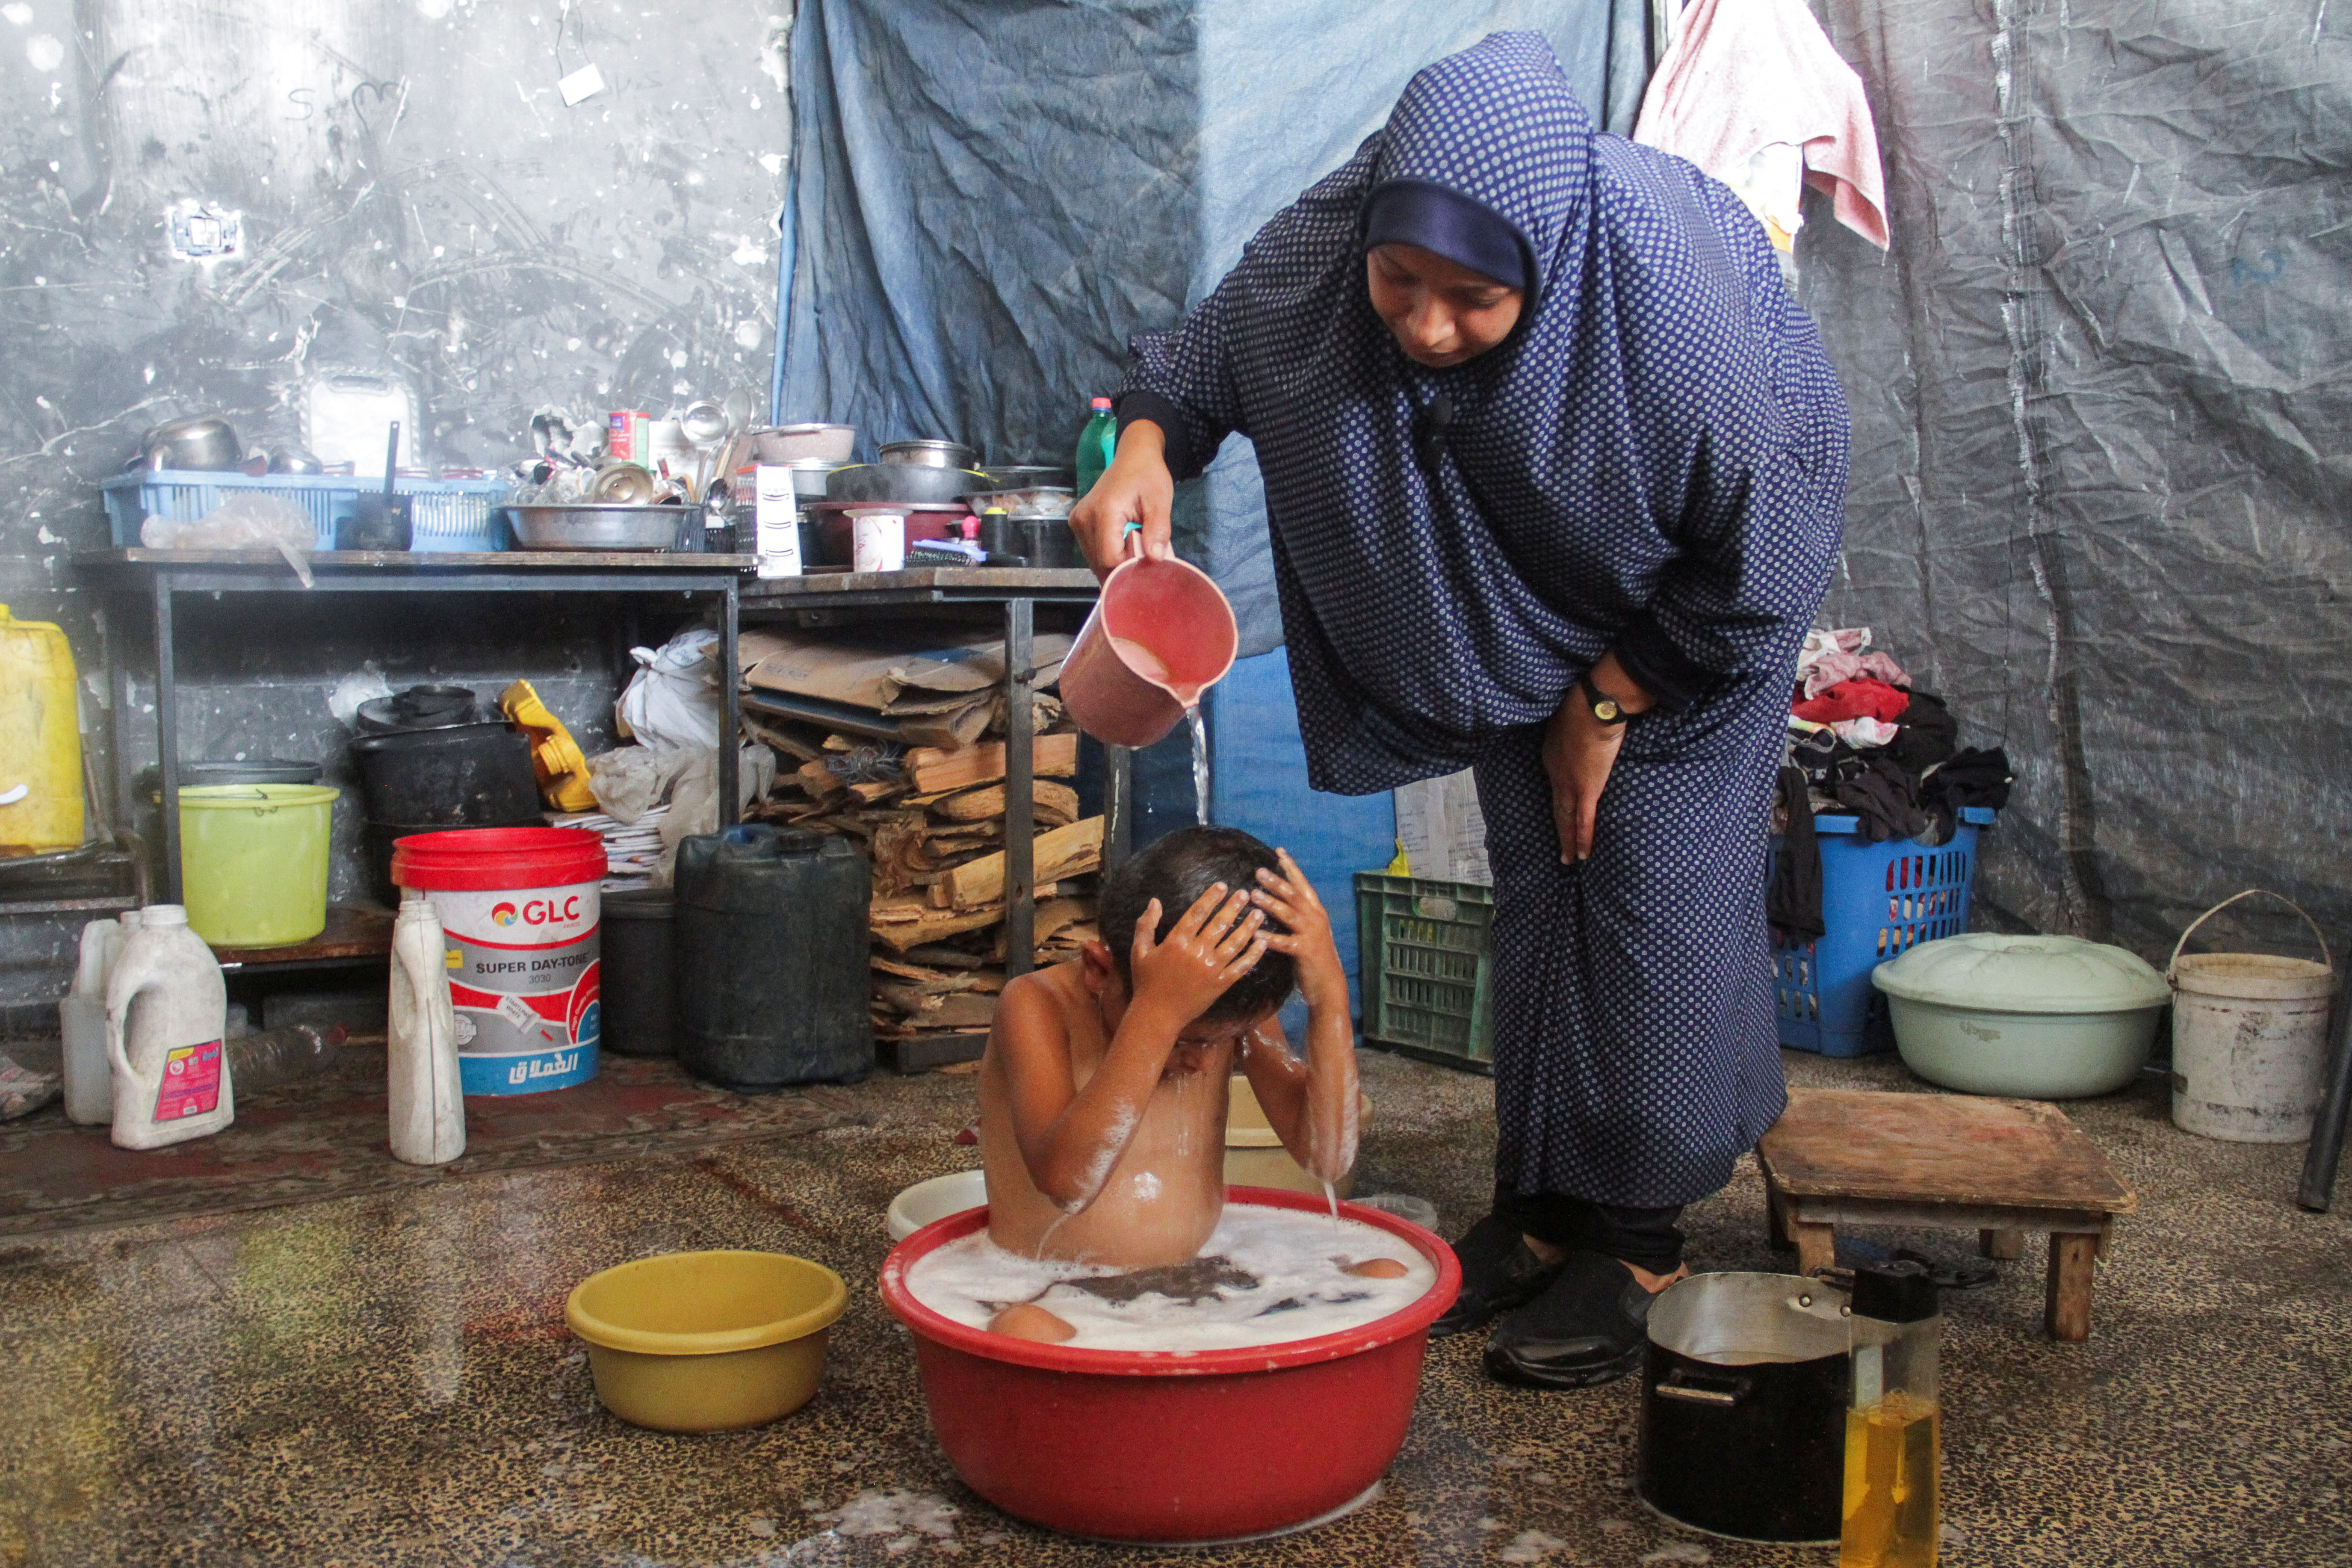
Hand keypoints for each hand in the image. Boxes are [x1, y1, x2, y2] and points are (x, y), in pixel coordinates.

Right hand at [1068, 421, 1173, 578]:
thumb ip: (1158, 529)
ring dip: (1115, 563)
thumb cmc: (1148, 475)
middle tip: (1143, 556)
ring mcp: (1077, 522)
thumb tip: (1155, 558)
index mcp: (1103, 512)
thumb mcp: (1160, 500)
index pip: (1110, 559)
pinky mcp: (1077, 524)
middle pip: (1100, 564)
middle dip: (1123, 568)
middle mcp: (1083, 519)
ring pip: (1094, 561)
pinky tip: (1122, 544)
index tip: (1148, 560)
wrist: (1133, 456)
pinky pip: (1091, 552)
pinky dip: (1107, 555)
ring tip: (1133, 547)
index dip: (1130, 568)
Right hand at [1127, 883, 1267, 1022]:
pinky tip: (1262, 943)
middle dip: (1233, 907)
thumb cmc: (1146, 981)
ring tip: (1258, 914)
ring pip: (1234, 943)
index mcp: (1176, 941)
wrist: (1158, 1014)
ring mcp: (1211, 969)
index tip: (1222, 886)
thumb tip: (1154, 901)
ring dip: (1248, 927)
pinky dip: (1253, 955)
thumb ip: (1146, 925)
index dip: (1211, 897)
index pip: (1197, 913)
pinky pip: (1240, 967)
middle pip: (1219, 924)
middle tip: (1245, 894)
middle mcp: (1196, 952)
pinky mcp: (1221, 984)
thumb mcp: (1140, 951)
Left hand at [1251, 849, 1345, 1004]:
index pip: (1302, 884)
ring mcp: (1311, 934)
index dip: (1291, 867)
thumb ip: (1297, 913)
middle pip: (1294, 894)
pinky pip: (1285, 943)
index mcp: (1315, 910)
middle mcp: (1315, 918)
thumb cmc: (1313, 955)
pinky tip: (1255, 934)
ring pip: (1289, 914)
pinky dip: (1270, 938)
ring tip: (1253, 895)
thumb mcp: (1308, 929)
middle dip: (1276, 881)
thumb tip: (1279, 896)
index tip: (1279, 851)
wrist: (1328, 983)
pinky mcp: (1305, 951)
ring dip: (1271, 903)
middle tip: (1258, 871)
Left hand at [1542, 657, 1650, 862]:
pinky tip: (1582, 855)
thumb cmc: (1587, 705)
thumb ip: (1578, 729)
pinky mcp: (1586, 789)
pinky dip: (1582, 838)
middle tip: (1561, 851)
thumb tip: (1589, 727)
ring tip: (1570, 860)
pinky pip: (1583, 820)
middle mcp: (1556, 774)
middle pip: (1558, 808)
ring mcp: (1570, 784)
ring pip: (1567, 819)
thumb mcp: (1575, 718)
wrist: (1593, 706)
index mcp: (1552, 756)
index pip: (1555, 784)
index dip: (1559, 800)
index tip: (1561, 812)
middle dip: (1560, 829)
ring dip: (1568, 841)